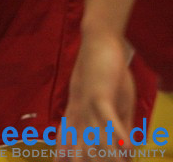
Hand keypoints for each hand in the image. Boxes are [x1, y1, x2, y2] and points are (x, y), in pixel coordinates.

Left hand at [65, 29, 134, 147]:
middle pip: (79, 150)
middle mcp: (78, 117)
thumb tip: (127, 153)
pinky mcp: (100, 95)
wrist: (98, 43)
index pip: (68, 147)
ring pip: (93, 140)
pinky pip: (107, 118)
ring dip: (103, 159)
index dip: (66, 158)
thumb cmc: (107, 75)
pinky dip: (116, 134)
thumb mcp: (114, 106)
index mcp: (76, 119)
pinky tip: (125, 149)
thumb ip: (119, 129)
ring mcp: (87, 107)